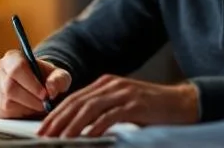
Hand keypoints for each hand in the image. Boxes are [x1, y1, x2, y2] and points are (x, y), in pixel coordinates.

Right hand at [0, 49, 71, 117]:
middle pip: (10, 88)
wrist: (39, 87)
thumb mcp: (59, 75)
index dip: (31, 84)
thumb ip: (58, 80)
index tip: (45, 95)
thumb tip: (51, 90)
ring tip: (38, 105)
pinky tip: (28, 109)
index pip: (17, 69)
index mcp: (13, 58)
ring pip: (6, 103)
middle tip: (44, 105)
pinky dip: (18, 114)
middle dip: (30, 100)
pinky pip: (3, 113)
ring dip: (26, 108)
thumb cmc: (48, 79)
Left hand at [37, 74, 198, 137]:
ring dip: (72, 125)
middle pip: (78, 102)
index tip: (43, 129)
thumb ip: (102, 111)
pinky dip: (96, 127)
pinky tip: (87, 137)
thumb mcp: (122, 106)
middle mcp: (111, 84)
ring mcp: (123, 93)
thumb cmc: (150, 109)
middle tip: (44, 136)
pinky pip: (110, 116)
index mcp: (105, 84)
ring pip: (90, 107)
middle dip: (58, 120)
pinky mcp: (135, 104)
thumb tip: (78, 127)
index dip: (56, 114)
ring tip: (60, 139)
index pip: (74, 98)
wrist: (181, 103)